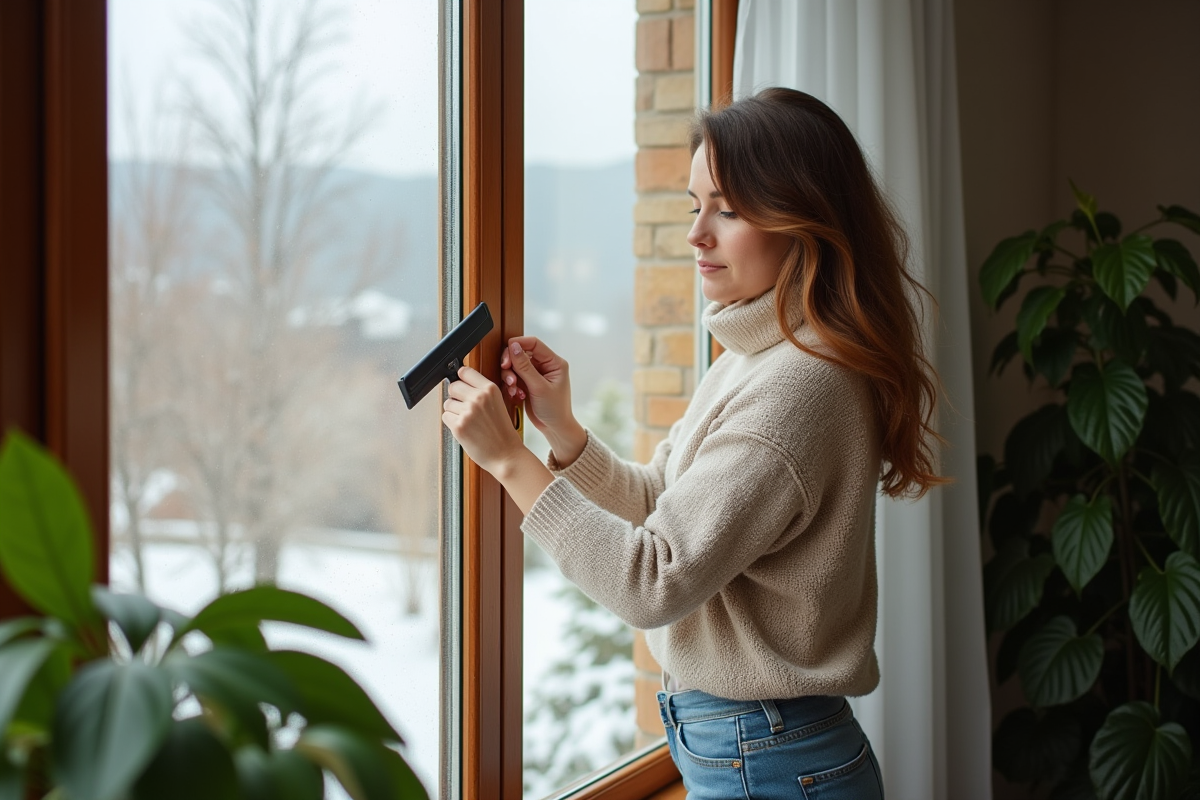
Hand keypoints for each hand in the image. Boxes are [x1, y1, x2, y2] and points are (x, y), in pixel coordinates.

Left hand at [442, 366, 524, 475]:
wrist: (506, 455)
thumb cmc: (502, 433)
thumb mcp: (498, 404)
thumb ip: (482, 392)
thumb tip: (462, 384)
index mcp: (490, 389)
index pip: (465, 371)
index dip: (461, 379)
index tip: (462, 384)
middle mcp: (478, 398)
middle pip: (453, 386)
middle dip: (456, 396)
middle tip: (464, 407)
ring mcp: (468, 411)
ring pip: (447, 403)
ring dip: (453, 411)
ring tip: (468, 421)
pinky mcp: (459, 426)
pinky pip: (445, 417)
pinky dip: (452, 423)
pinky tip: (465, 429)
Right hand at [499, 337, 586, 465]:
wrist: (555, 428)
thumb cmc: (555, 410)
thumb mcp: (539, 387)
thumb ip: (525, 366)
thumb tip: (513, 347)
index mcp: (554, 362)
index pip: (533, 343)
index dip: (518, 344)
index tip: (506, 353)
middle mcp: (545, 365)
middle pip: (521, 353)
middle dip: (511, 363)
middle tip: (506, 372)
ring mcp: (536, 374)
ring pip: (515, 365)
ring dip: (510, 376)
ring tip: (514, 388)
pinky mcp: (528, 383)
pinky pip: (514, 377)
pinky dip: (512, 384)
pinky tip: (517, 394)